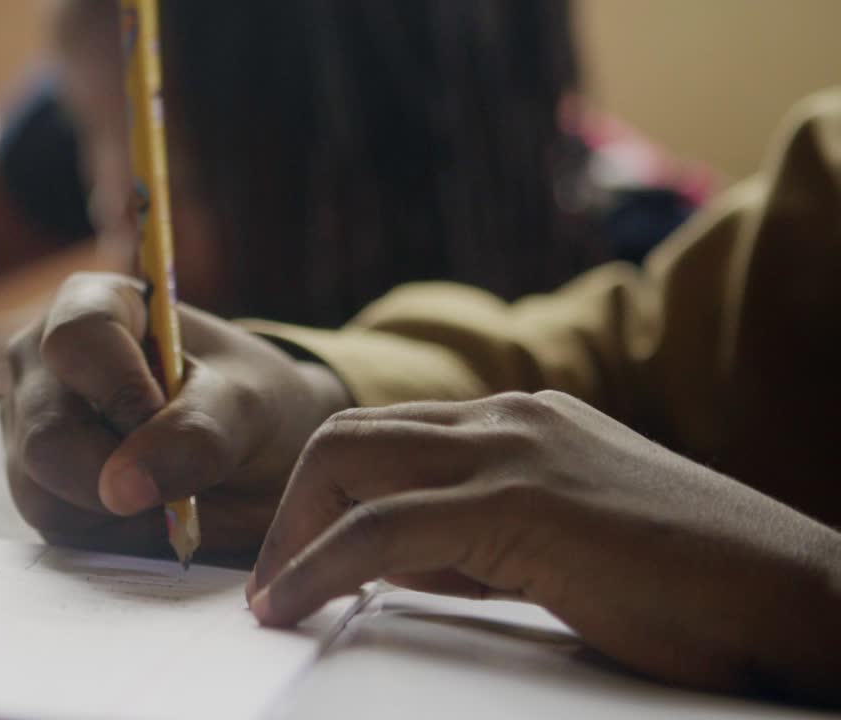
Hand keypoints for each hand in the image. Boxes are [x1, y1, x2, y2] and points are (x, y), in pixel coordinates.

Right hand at [1, 272, 351, 558]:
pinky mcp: (37, 489)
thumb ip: (197, 434)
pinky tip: (155, 510)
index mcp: (93, 305)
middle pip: (47, 434)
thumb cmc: (251, 406)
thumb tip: (121, 489)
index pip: (75, 340)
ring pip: (43, 492)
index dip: (121, 390)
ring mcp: (31, 430)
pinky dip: (117, 534)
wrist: (257, 458)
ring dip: (122, 511)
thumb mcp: (249, 407)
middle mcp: (44, 364)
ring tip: (178, 488)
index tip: (169, 421)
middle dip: (121, 474)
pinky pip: (58, 529)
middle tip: (184, 479)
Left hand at [249, 391, 840, 703]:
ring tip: (273, 599)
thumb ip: (477, 537)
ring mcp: (514, 450)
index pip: (385, 434)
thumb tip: (394, 561)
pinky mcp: (521, 503)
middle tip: (273, 581)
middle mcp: (508, 417)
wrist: (791, 594)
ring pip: (348, 462)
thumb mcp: (558, 544)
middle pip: (348, 436)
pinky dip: (318, 566)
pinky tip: (289, 606)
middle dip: (293, 508)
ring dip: (292, 534)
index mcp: (520, 419)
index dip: (325, 495)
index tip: (297, 557)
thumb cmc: (686, 585)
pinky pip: (381, 529)